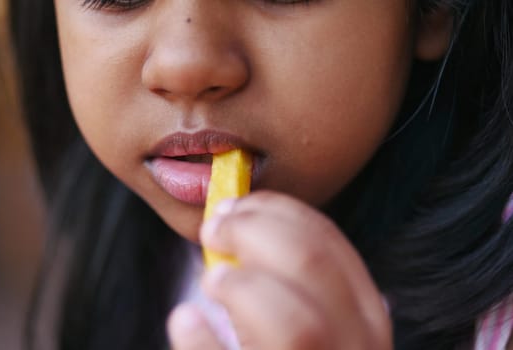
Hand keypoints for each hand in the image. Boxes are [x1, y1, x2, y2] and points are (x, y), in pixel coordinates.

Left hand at [168, 191, 391, 349]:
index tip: (239, 203)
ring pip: (295, 324)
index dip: (279, 212)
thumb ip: (298, 286)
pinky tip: (185, 320)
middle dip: (255, 230)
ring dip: (242, 288)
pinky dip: (205, 344)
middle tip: (215, 227)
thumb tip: (244, 231)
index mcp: (364, 322)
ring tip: (212, 282)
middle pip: (311, 264)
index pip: (329, 244)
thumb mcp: (320, 324)